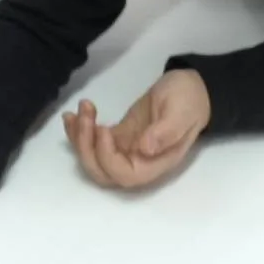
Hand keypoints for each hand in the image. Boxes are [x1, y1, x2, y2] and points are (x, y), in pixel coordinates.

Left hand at [62, 69, 210, 188]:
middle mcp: (139, 162)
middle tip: (83, 115)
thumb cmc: (189, 100)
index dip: (107, 157)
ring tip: (76, 112)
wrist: (191, 88)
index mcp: (157, 162)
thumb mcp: (180, 112)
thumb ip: (165, 132)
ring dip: (78, 137)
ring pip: (93, 158)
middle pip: (102, 171)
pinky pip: (94, 141)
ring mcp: (126, 149)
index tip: (103, 129)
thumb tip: (145, 149)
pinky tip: (73, 114)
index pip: (125, 175)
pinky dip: (78, 131)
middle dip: (85, 146)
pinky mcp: (118, 136)